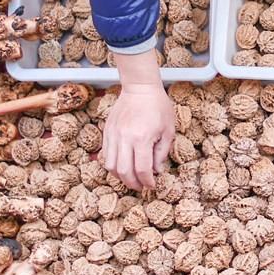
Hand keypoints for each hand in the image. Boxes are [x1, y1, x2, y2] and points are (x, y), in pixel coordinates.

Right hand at [102, 53, 175, 188]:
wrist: (140, 88)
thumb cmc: (158, 107)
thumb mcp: (168, 131)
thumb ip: (161, 153)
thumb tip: (156, 171)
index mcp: (142, 138)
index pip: (142, 169)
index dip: (147, 182)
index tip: (152, 185)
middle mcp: (125, 138)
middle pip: (124, 172)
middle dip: (133, 183)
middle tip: (141, 186)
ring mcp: (113, 135)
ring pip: (110, 166)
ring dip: (120, 176)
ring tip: (131, 178)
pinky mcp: (107, 132)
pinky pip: (105, 155)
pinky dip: (113, 165)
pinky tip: (123, 165)